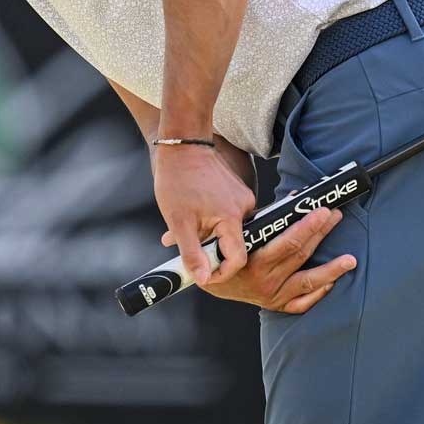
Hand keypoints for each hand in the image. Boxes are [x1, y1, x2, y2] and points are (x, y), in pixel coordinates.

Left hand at [151, 144, 257, 285]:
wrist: (183, 145)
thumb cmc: (178, 180)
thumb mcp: (179, 222)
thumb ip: (192, 253)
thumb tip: (203, 279)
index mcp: (232, 218)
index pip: (238, 258)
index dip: (222, 272)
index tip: (204, 274)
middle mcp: (245, 208)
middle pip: (232, 245)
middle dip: (208, 252)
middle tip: (184, 249)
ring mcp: (243, 198)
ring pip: (227, 231)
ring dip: (205, 236)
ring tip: (180, 230)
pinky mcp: (237, 192)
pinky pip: (226, 217)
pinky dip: (208, 222)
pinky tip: (189, 217)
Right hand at [163, 207, 355, 312]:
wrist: (209, 278)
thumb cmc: (224, 249)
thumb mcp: (240, 231)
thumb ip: (266, 219)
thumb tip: (296, 199)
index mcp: (253, 260)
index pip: (286, 242)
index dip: (307, 226)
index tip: (322, 210)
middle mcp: (263, 280)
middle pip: (300, 255)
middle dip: (320, 233)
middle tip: (335, 216)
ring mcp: (271, 295)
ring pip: (307, 282)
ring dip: (331, 269)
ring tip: (350, 260)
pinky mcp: (275, 305)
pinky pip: (301, 304)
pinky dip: (317, 293)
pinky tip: (332, 282)